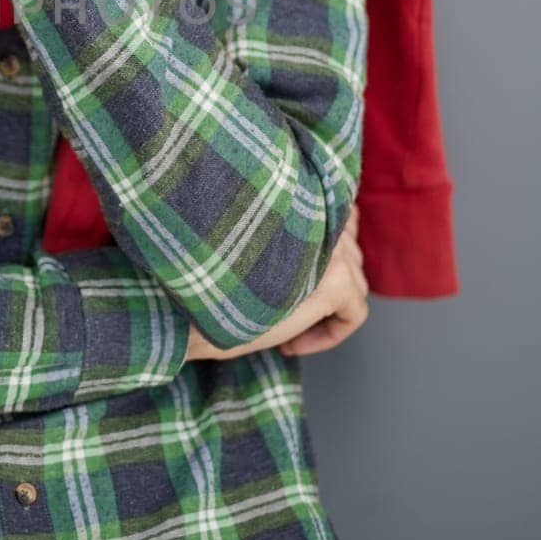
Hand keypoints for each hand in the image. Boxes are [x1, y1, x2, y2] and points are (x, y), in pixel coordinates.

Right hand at [185, 205, 368, 360]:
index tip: (295, 276)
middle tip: (288, 303)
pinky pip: (354, 313)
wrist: (184, 305)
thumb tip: (327, 243)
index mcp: (299, 196)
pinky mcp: (335, 281)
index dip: (325, 246)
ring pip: (356, 283)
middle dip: (328, 280)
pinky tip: (292, 343)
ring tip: (286, 323)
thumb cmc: (206, 277)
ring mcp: (331, 247)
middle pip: (352, 252)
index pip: (342, 213)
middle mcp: (320, 214)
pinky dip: (330, 334)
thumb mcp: (252, 242)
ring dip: (327, 308)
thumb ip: (288, 231)